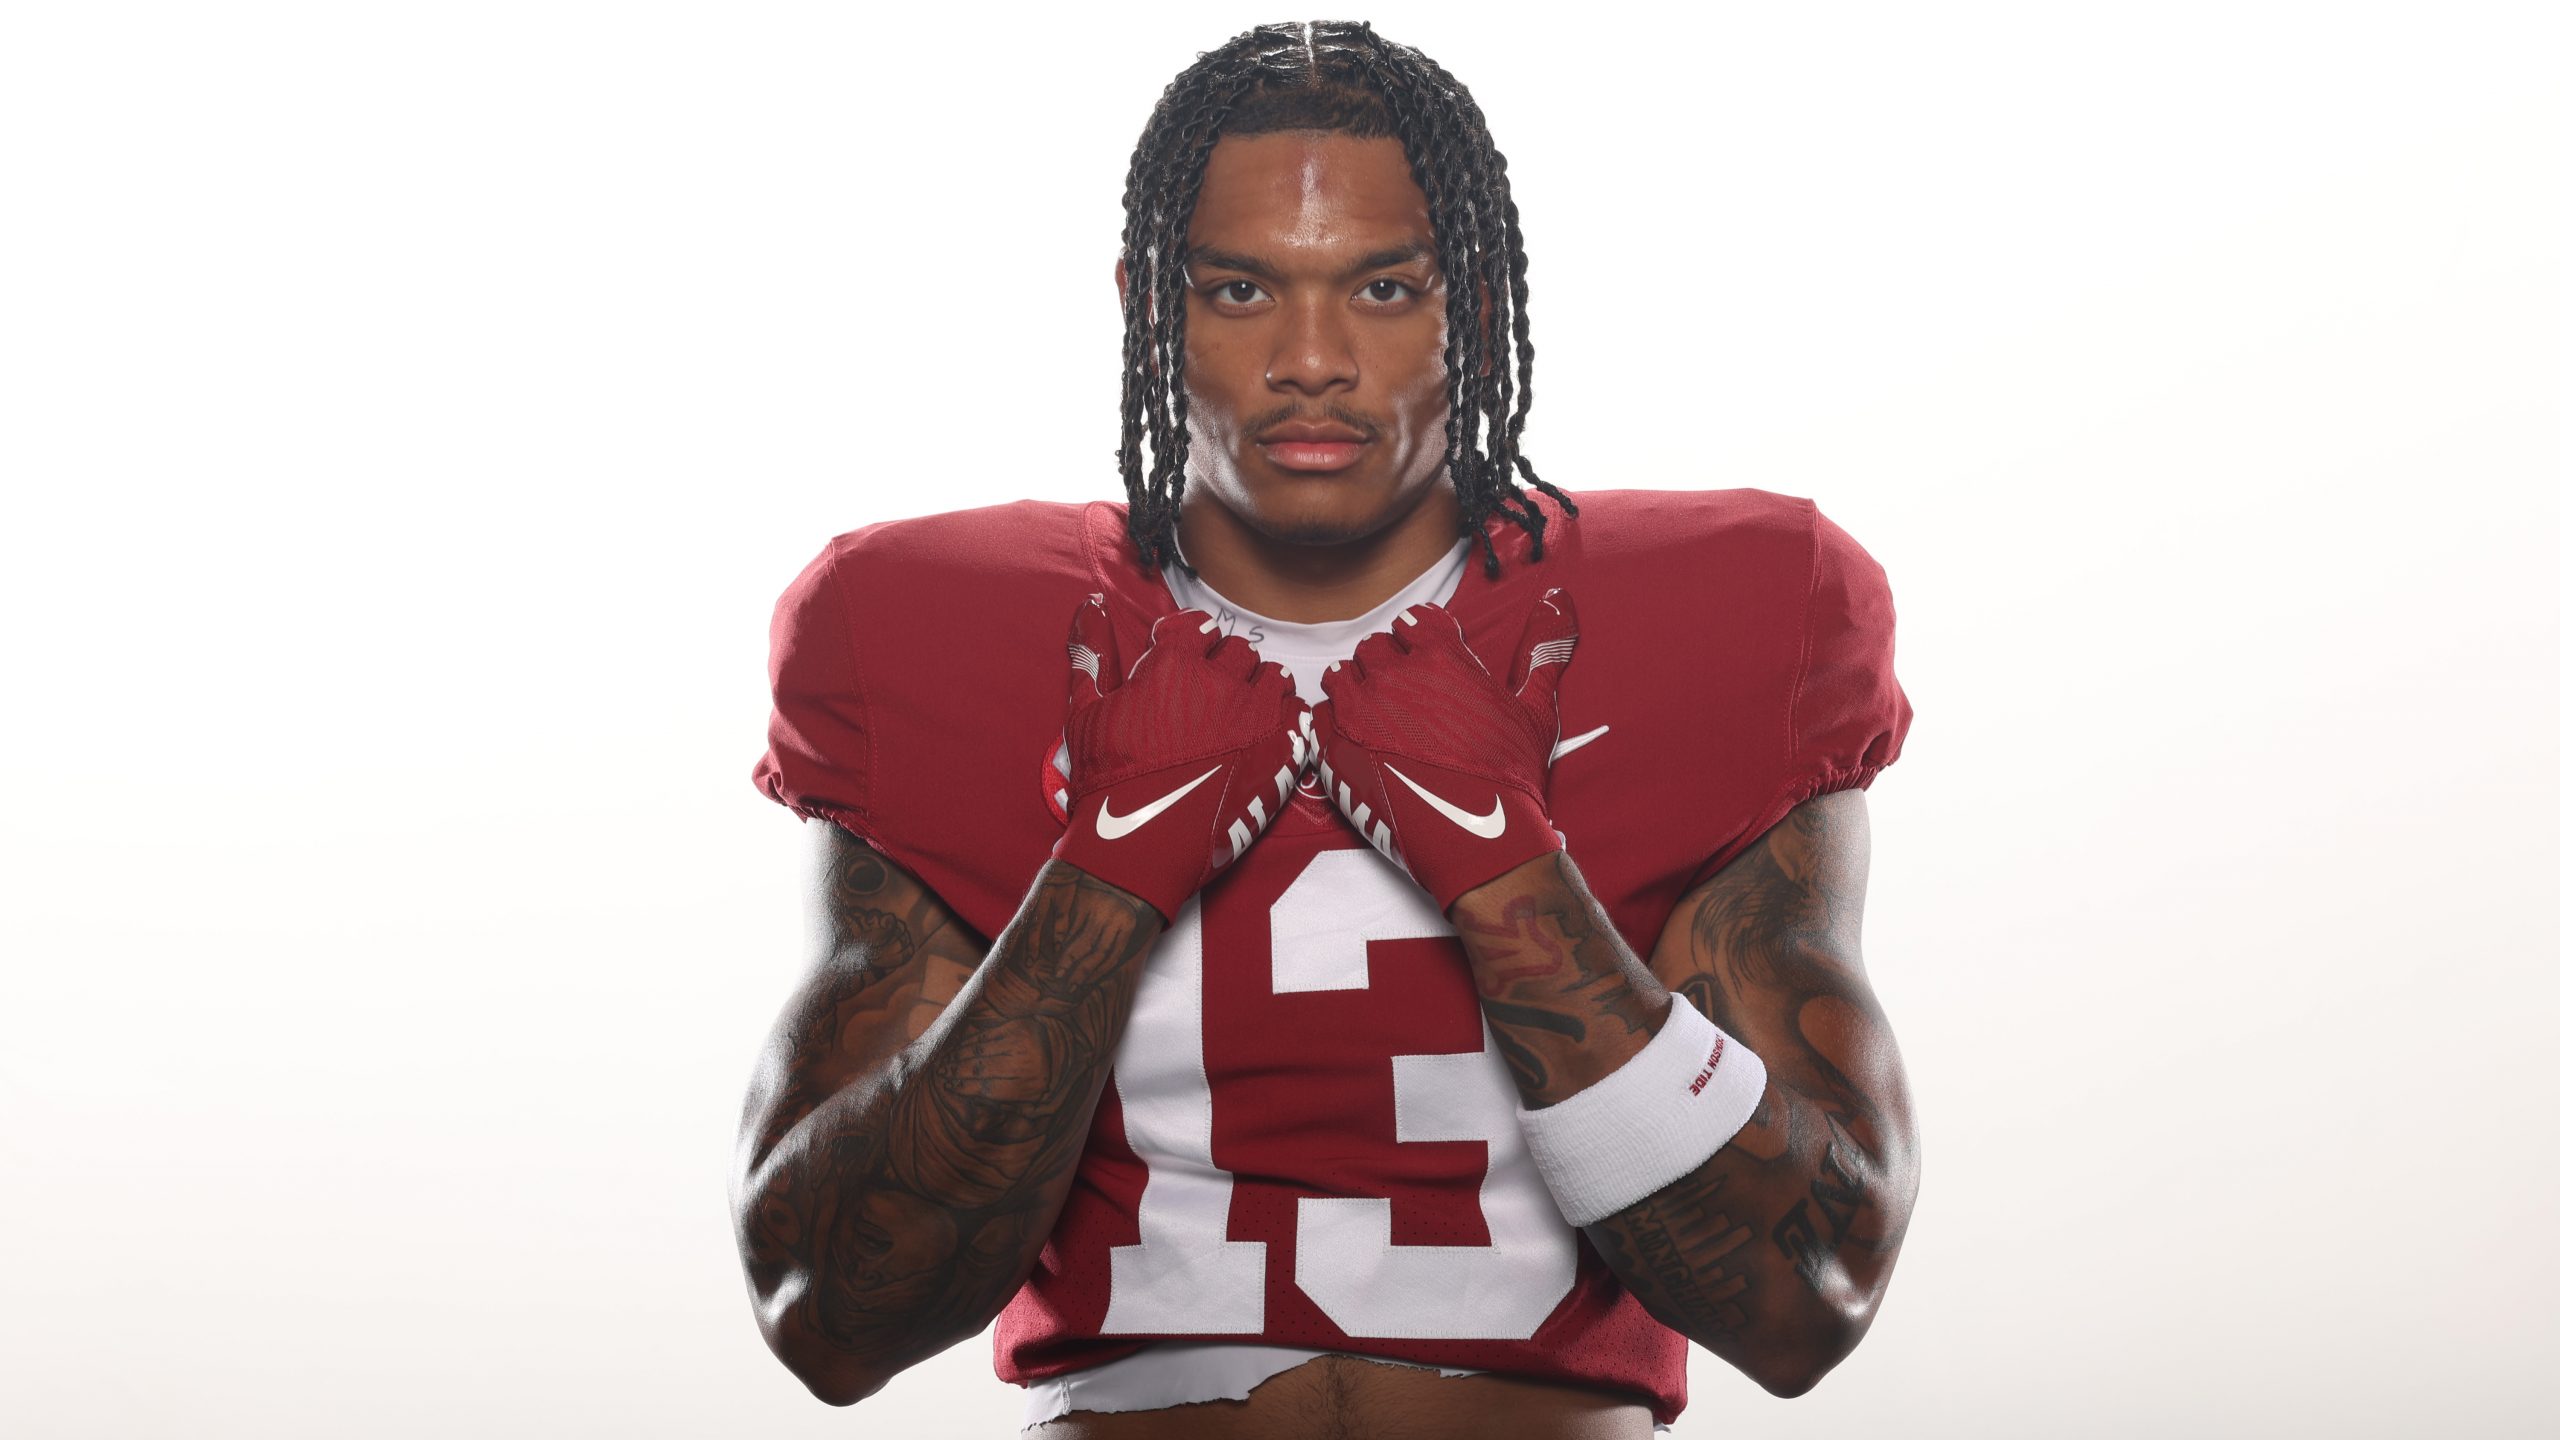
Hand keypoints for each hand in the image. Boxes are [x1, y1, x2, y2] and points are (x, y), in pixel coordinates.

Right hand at [1053, 598, 1314, 920]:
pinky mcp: (1280, 751)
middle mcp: (1220, 682)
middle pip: (1240, 651)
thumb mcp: (1086, 710)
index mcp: (1174, 664)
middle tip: (1211, 693)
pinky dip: (1286, 717)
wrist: (1140, 842)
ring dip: (1260, 687)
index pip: (1200, 628)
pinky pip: (1299, 714)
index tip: (1186, 663)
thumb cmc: (1108, 779)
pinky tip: (1266, 733)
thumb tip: (1089, 604)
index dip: (1193, 644)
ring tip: (1242, 711)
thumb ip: (1089, 652)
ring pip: (1275, 677)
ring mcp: (1255, 717)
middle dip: (1227, 665)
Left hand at [1313, 590, 1577, 910]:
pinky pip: (1322, 715)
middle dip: (1391, 664)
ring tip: (1381, 715)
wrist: (1478, 840)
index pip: (1415, 621)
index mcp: (1439, 655)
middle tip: (1410, 697)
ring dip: (1358, 687)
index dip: (1424, 641)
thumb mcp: (1537, 708)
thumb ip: (1545, 647)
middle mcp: (1392, 675)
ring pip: (1342, 675)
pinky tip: (1361, 740)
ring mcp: (1358, 712)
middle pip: (1376, 647)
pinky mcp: (1335, 749)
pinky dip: (1338, 722)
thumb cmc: (1510, 776)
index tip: (1431, 662)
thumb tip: (1558, 597)